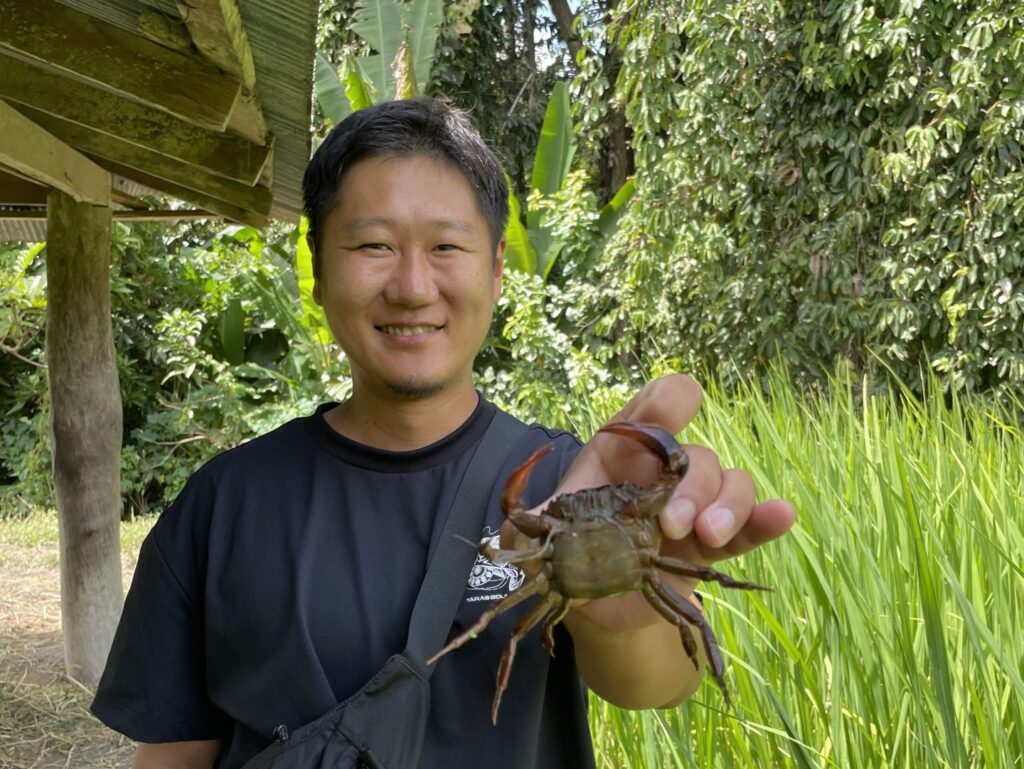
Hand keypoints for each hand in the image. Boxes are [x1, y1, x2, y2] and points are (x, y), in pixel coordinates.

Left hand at [502, 373, 795, 633]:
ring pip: (730, 481)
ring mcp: (694, 506)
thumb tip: (510, 525)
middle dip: (689, 485)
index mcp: (624, 453)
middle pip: (697, 455)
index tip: (666, 419)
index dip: (666, 403)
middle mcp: (664, 473)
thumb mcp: (540, 534)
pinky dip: (766, 518)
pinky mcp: (715, 544)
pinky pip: (750, 525)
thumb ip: (525, 522)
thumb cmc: (568, 555)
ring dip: (725, 504)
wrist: (595, 607)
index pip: (658, 404)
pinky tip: (779, 516)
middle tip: (670, 525)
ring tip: (707, 535)